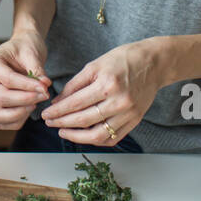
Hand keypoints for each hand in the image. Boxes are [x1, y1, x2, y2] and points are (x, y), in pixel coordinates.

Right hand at [0, 30, 51, 130]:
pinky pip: (2, 122)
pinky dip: (18, 120)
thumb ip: (37, 70)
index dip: (27, 86)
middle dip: (26, 99)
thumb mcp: (32, 52)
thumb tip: (44, 85)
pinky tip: (30, 107)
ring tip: (36, 102)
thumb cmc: (26, 48)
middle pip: (1, 97)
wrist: (23, 50)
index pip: (7, 79)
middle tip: (45, 94)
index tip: (45, 87)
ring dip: (19, 113)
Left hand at [41, 39, 165, 144]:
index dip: (58, 112)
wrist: (154, 63)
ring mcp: (128, 113)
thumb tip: (58, 102)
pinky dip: (96, 140)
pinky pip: (112, 138)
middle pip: (84, 120)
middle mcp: (119, 101)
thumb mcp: (95, 65)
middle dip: (62, 124)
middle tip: (49, 123)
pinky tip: (84, 135)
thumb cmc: (123, 59)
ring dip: (77, 137)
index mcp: (107, 84)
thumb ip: (75, 85)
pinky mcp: (135, 121)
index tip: (46, 115)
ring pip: (98, 135)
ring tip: (63, 132)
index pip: (75, 104)